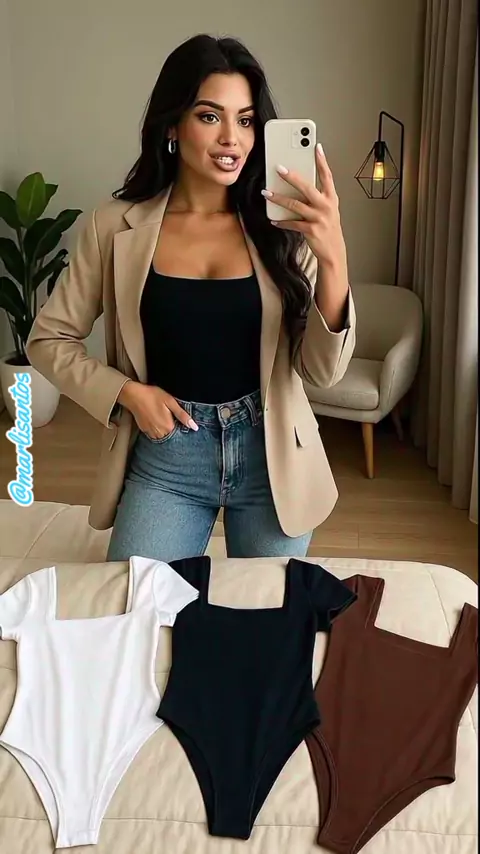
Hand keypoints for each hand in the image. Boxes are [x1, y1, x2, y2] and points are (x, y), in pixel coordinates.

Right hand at [117, 381, 197, 438]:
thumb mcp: (171, 402)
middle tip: (169, 415)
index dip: (182, 427)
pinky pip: (155, 434)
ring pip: (163, 436)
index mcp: (168, 427)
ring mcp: (151, 433)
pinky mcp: (144, 431)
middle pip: (171, 436)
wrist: (133, 395)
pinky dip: (157, 429)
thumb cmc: (153, 396)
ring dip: (165, 430)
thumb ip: (183, 416)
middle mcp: (160, 434)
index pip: (180, 434)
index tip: (179, 420)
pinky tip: (156, 419)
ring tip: (162, 417)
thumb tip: (195, 427)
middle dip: (173, 429)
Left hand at [261, 143, 346, 268]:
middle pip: (307, 187)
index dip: (322, 161)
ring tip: (266, 193)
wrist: (333, 252)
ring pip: (295, 205)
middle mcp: (326, 206)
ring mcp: (318, 218)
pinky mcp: (311, 230)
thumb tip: (298, 185)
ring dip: (278, 198)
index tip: (316, 147)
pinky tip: (273, 219)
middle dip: (291, 177)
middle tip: (279, 168)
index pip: (327, 176)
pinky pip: (292, 223)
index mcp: (331, 198)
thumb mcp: (328, 210)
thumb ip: (317, 197)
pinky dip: (281, 222)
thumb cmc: (329, 228)